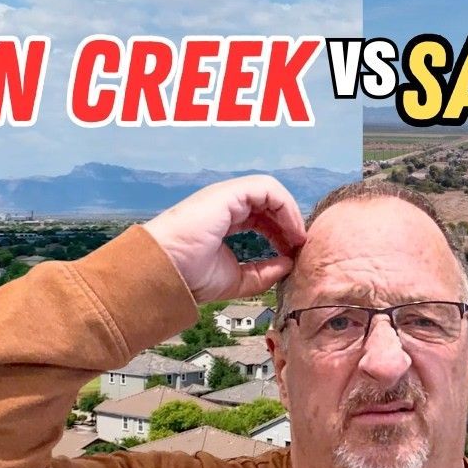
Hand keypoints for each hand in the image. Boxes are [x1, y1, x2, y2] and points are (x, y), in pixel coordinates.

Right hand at [142, 175, 306, 302]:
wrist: (166, 272)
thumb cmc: (191, 277)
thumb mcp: (237, 279)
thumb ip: (263, 272)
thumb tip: (289, 263)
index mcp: (224, 220)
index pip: (261, 217)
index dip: (281, 232)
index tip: (292, 253)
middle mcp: (225, 204)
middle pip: (269, 203)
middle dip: (289, 222)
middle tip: (300, 246)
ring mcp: (226, 196)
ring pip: (270, 192)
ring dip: (290, 214)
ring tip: (298, 239)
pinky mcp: (228, 193)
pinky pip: (267, 189)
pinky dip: (285, 207)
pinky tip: (290, 230)